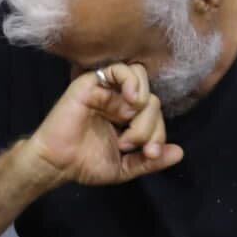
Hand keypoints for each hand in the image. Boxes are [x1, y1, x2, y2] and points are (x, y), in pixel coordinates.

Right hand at [26, 62, 183, 186]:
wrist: (57, 164)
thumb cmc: (84, 164)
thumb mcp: (125, 167)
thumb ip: (150, 161)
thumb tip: (179, 153)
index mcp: (126, 118)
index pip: (156, 115)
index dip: (158, 134)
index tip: (149, 154)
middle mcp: (118, 101)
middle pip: (152, 100)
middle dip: (149, 125)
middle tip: (130, 144)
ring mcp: (106, 91)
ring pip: (141, 81)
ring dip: (143, 106)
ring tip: (129, 123)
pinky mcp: (93, 83)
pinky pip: (122, 70)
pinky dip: (133, 82)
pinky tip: (132, 101)